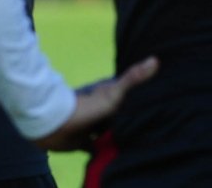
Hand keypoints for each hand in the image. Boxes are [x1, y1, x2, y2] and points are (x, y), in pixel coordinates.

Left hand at [34, 57, 158, 150]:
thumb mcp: (114, 92)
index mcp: (108, 95)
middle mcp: (100, 109)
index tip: (155, 100)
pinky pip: (94, 146)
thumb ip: (132, 78)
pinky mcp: (81, 140)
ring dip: (115, 134)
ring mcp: (90, 124)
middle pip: (119, 113)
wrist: (55, 124)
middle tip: (145, 125)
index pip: (128, 96)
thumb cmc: (86, 106)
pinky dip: (100, 149)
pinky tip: (108, 152)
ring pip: (107, 129)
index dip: (139, 97)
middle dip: (128, 118)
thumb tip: (155, 60)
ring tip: (132, 140)